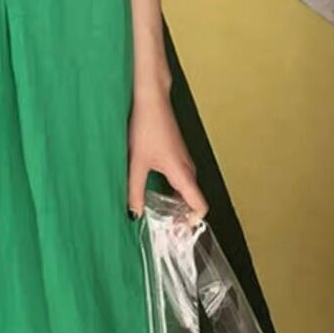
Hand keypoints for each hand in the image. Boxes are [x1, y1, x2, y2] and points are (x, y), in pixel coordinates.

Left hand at [127, 88, 208, 220]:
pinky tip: (156, 195)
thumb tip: (134, 214)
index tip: (176, 233)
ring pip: (188, 191)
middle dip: (183, 219)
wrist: (151, 100)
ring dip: (178, 206)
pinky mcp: (177, 155)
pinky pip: (182, 181)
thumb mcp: (136, 162)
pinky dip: (174, 193)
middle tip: (166, 232)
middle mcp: (188, 169)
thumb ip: (134, 190)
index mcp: (182, 173)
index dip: (191, 222)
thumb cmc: (146, 127)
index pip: (199, 206)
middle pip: (194, 201)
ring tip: (160, 217)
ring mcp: (184, 161)